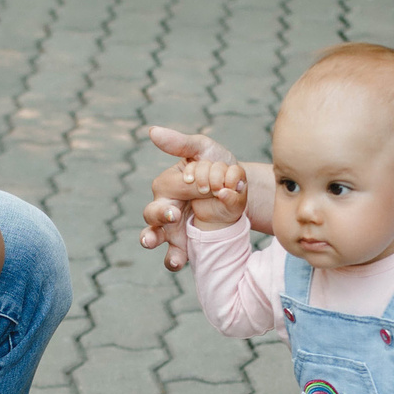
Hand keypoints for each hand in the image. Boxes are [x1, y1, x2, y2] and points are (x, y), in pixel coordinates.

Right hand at [138, 126, 239, 270]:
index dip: (185, 187)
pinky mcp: (185, 245)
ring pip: (155, 236)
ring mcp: (173, 229)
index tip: (203, 187)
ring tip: (152, 242)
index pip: (168, 186)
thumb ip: (180, 143)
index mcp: (168, 185)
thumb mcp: (204, 150)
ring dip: (152, 239)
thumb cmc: (219, 167)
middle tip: (173, 215)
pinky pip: (173, 255)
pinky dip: (172, 259)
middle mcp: (166, 207)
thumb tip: (152, 131)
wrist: (240, 192)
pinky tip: (177, 262)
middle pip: (152, 213)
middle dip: (159, 215)